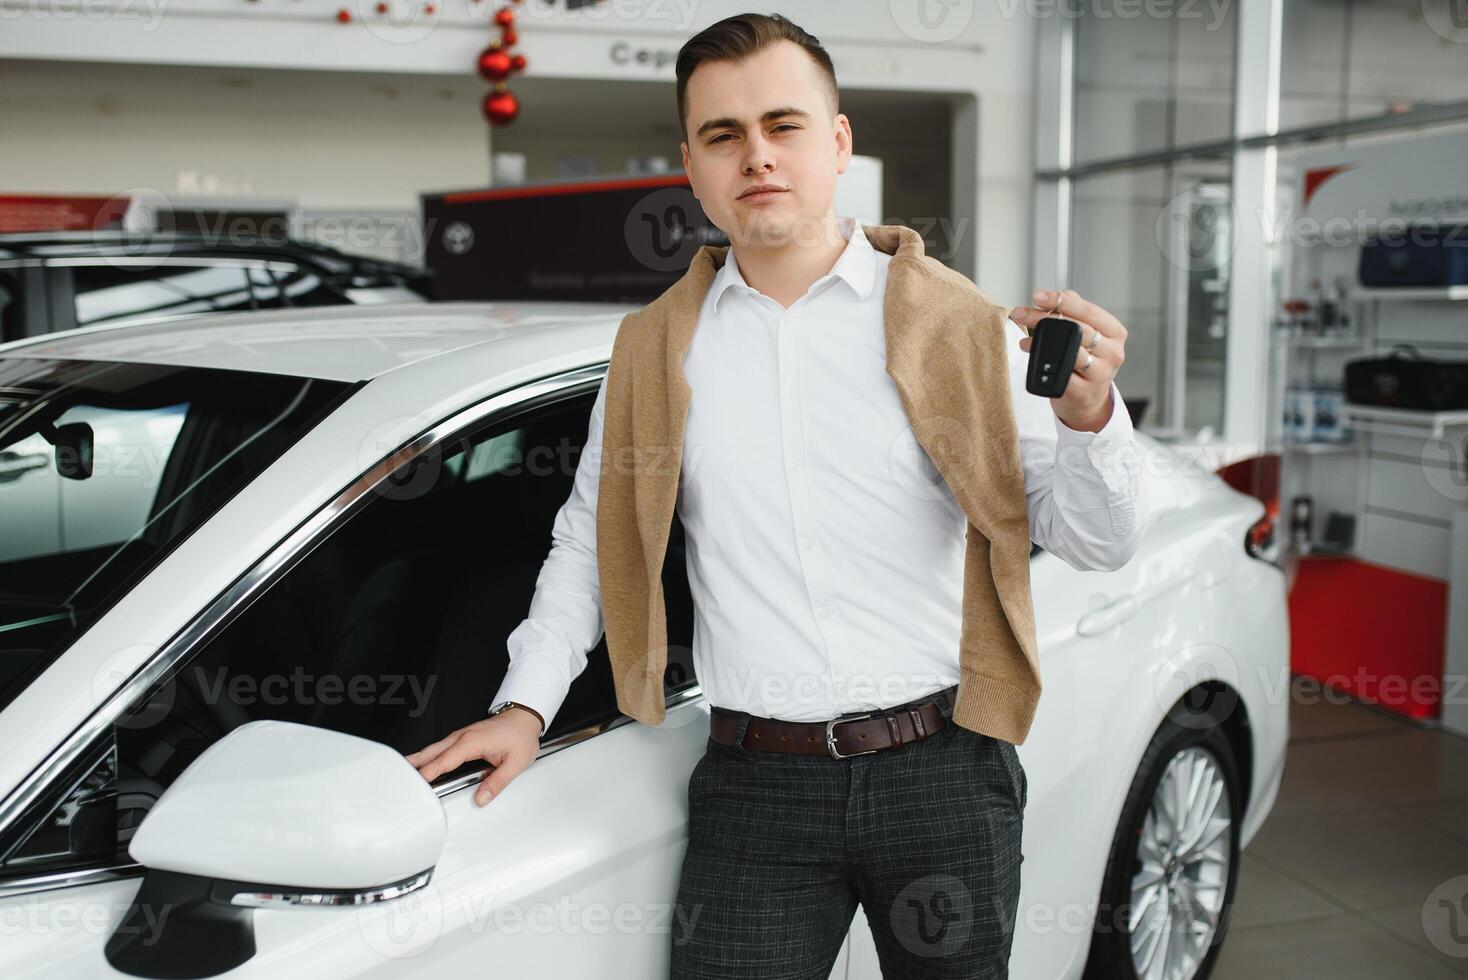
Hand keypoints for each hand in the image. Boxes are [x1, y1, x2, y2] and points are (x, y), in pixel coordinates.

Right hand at [405, 708, 542, 806]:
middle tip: (395, 778)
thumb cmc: (521, 736)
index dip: (429, 772)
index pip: (445, 760)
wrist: (524, 717)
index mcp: (472, 742)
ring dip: (417, 761)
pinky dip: (426, 758)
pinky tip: (418, 766)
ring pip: (432, 750)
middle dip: (413, 765)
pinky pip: (439, 749)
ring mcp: (459, 737)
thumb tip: (481, 798)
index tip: (416, 783)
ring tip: (399, 774)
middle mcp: (461, 737)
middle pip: (431, 753)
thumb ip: (497, 782)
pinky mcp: (460, 739)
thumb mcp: (516, 763)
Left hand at [1009, 288, 1127, 432]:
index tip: (1037, 296)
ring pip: (1071, 350)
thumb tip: (1062, 294)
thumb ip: (1075, 312)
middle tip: (1020, 313)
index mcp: (1115, 332)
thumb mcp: (1086, 334)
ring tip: (1024, 339)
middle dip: (1043, 318)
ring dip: (1041, 342)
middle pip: (1076, 328)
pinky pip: (1063, 375)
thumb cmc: (1084, 361)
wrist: (1087, 400)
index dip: (1061, 301)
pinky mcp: (1084, 392)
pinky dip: (1045, 366)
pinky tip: (1033, 362)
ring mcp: (1101, 374)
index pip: (1087, 310)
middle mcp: (1113, 352)